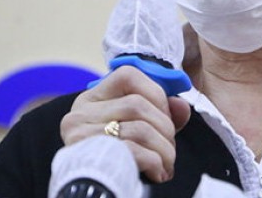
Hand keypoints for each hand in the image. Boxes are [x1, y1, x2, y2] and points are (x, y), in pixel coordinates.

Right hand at [60, 65, 190, 182]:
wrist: (90, 192)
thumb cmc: (115, 160)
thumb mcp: (136, 130)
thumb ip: (160, 114)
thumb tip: (181, 105)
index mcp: (91, 99)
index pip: (127, 75)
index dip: (156, 92)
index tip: (167, 116)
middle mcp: (80, 113)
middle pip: (137, 104)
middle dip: (165, 127)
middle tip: (170, 148)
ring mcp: (81, 135)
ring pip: (139, 128)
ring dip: (164, 148)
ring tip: (167, 164)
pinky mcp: (89, 158)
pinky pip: (134, 151)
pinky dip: (155, 162)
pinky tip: (158, 173)